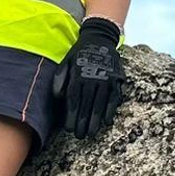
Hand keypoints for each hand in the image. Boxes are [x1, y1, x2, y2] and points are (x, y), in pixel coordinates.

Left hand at [52, 18, 125, 139]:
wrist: (99, 39)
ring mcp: (106, 79)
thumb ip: (60, 79)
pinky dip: (110, 111)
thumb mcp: (65, 62)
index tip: (69, 129)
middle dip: (82, 123)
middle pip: (86, 105)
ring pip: (100, 104)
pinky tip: (106, 122)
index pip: (73, 100)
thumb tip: (58, 98)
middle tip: (80, 136)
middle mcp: (92, 78)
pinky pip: (114, 99)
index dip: (71, 116)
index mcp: (78, 75)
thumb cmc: (79, 54)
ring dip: (95, 121)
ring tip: (91, 133)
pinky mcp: (116, 80)